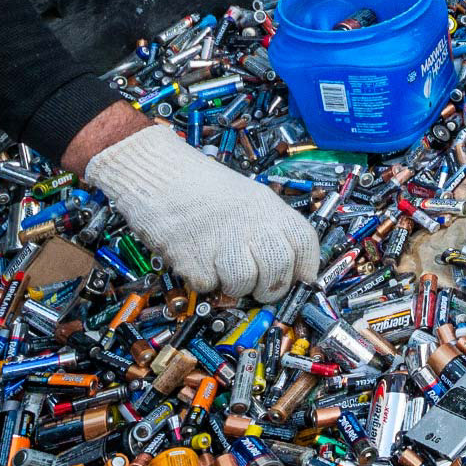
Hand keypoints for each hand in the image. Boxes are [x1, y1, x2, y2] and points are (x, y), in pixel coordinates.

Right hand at [81, 123, 320, 300]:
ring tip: (222, 269)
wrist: (160, 175)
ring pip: (245, 285)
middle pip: (279, 274)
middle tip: (259, 289)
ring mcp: (224, 244)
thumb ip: (269, 228)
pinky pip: (209, 286)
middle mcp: (253, 225)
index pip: (304, 245)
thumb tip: (288, 268)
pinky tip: (197, 259)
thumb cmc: (204, 188)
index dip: (304, 268)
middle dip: (271, 290)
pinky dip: (203, 281)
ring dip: (235, 287)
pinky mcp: (194, 261)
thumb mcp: (250, 198)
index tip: (299, 281)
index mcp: (270, 208)